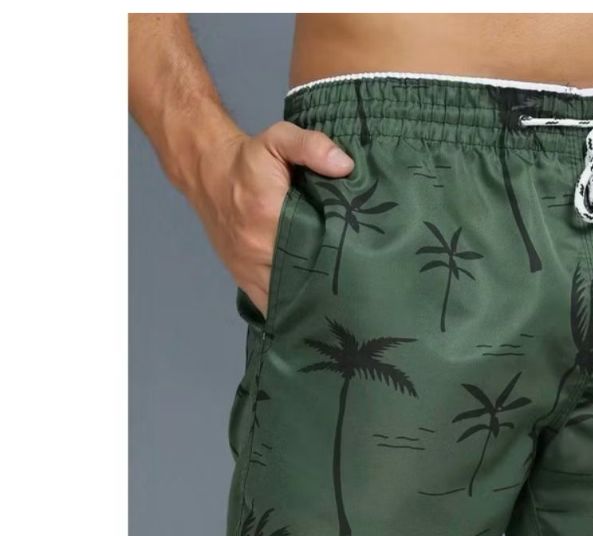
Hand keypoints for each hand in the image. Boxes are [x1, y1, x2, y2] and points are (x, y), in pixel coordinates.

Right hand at [186, 121, 353, 315]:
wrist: (207, 173)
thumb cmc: (248, 160)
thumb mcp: (278, 139)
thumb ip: (311, 146)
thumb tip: (345, 165)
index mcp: (266, 215)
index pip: (309, 249)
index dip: (336, 263)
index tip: (361, 270)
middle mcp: (255, 248)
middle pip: (301, 281)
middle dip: (329, 290)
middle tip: (359, 296)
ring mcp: (248, 269)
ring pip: (286, 301)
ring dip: (312, 306)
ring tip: (342, 310)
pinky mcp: (244, 279)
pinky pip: (270, 306)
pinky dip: (292, 312)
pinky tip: (314, 315)